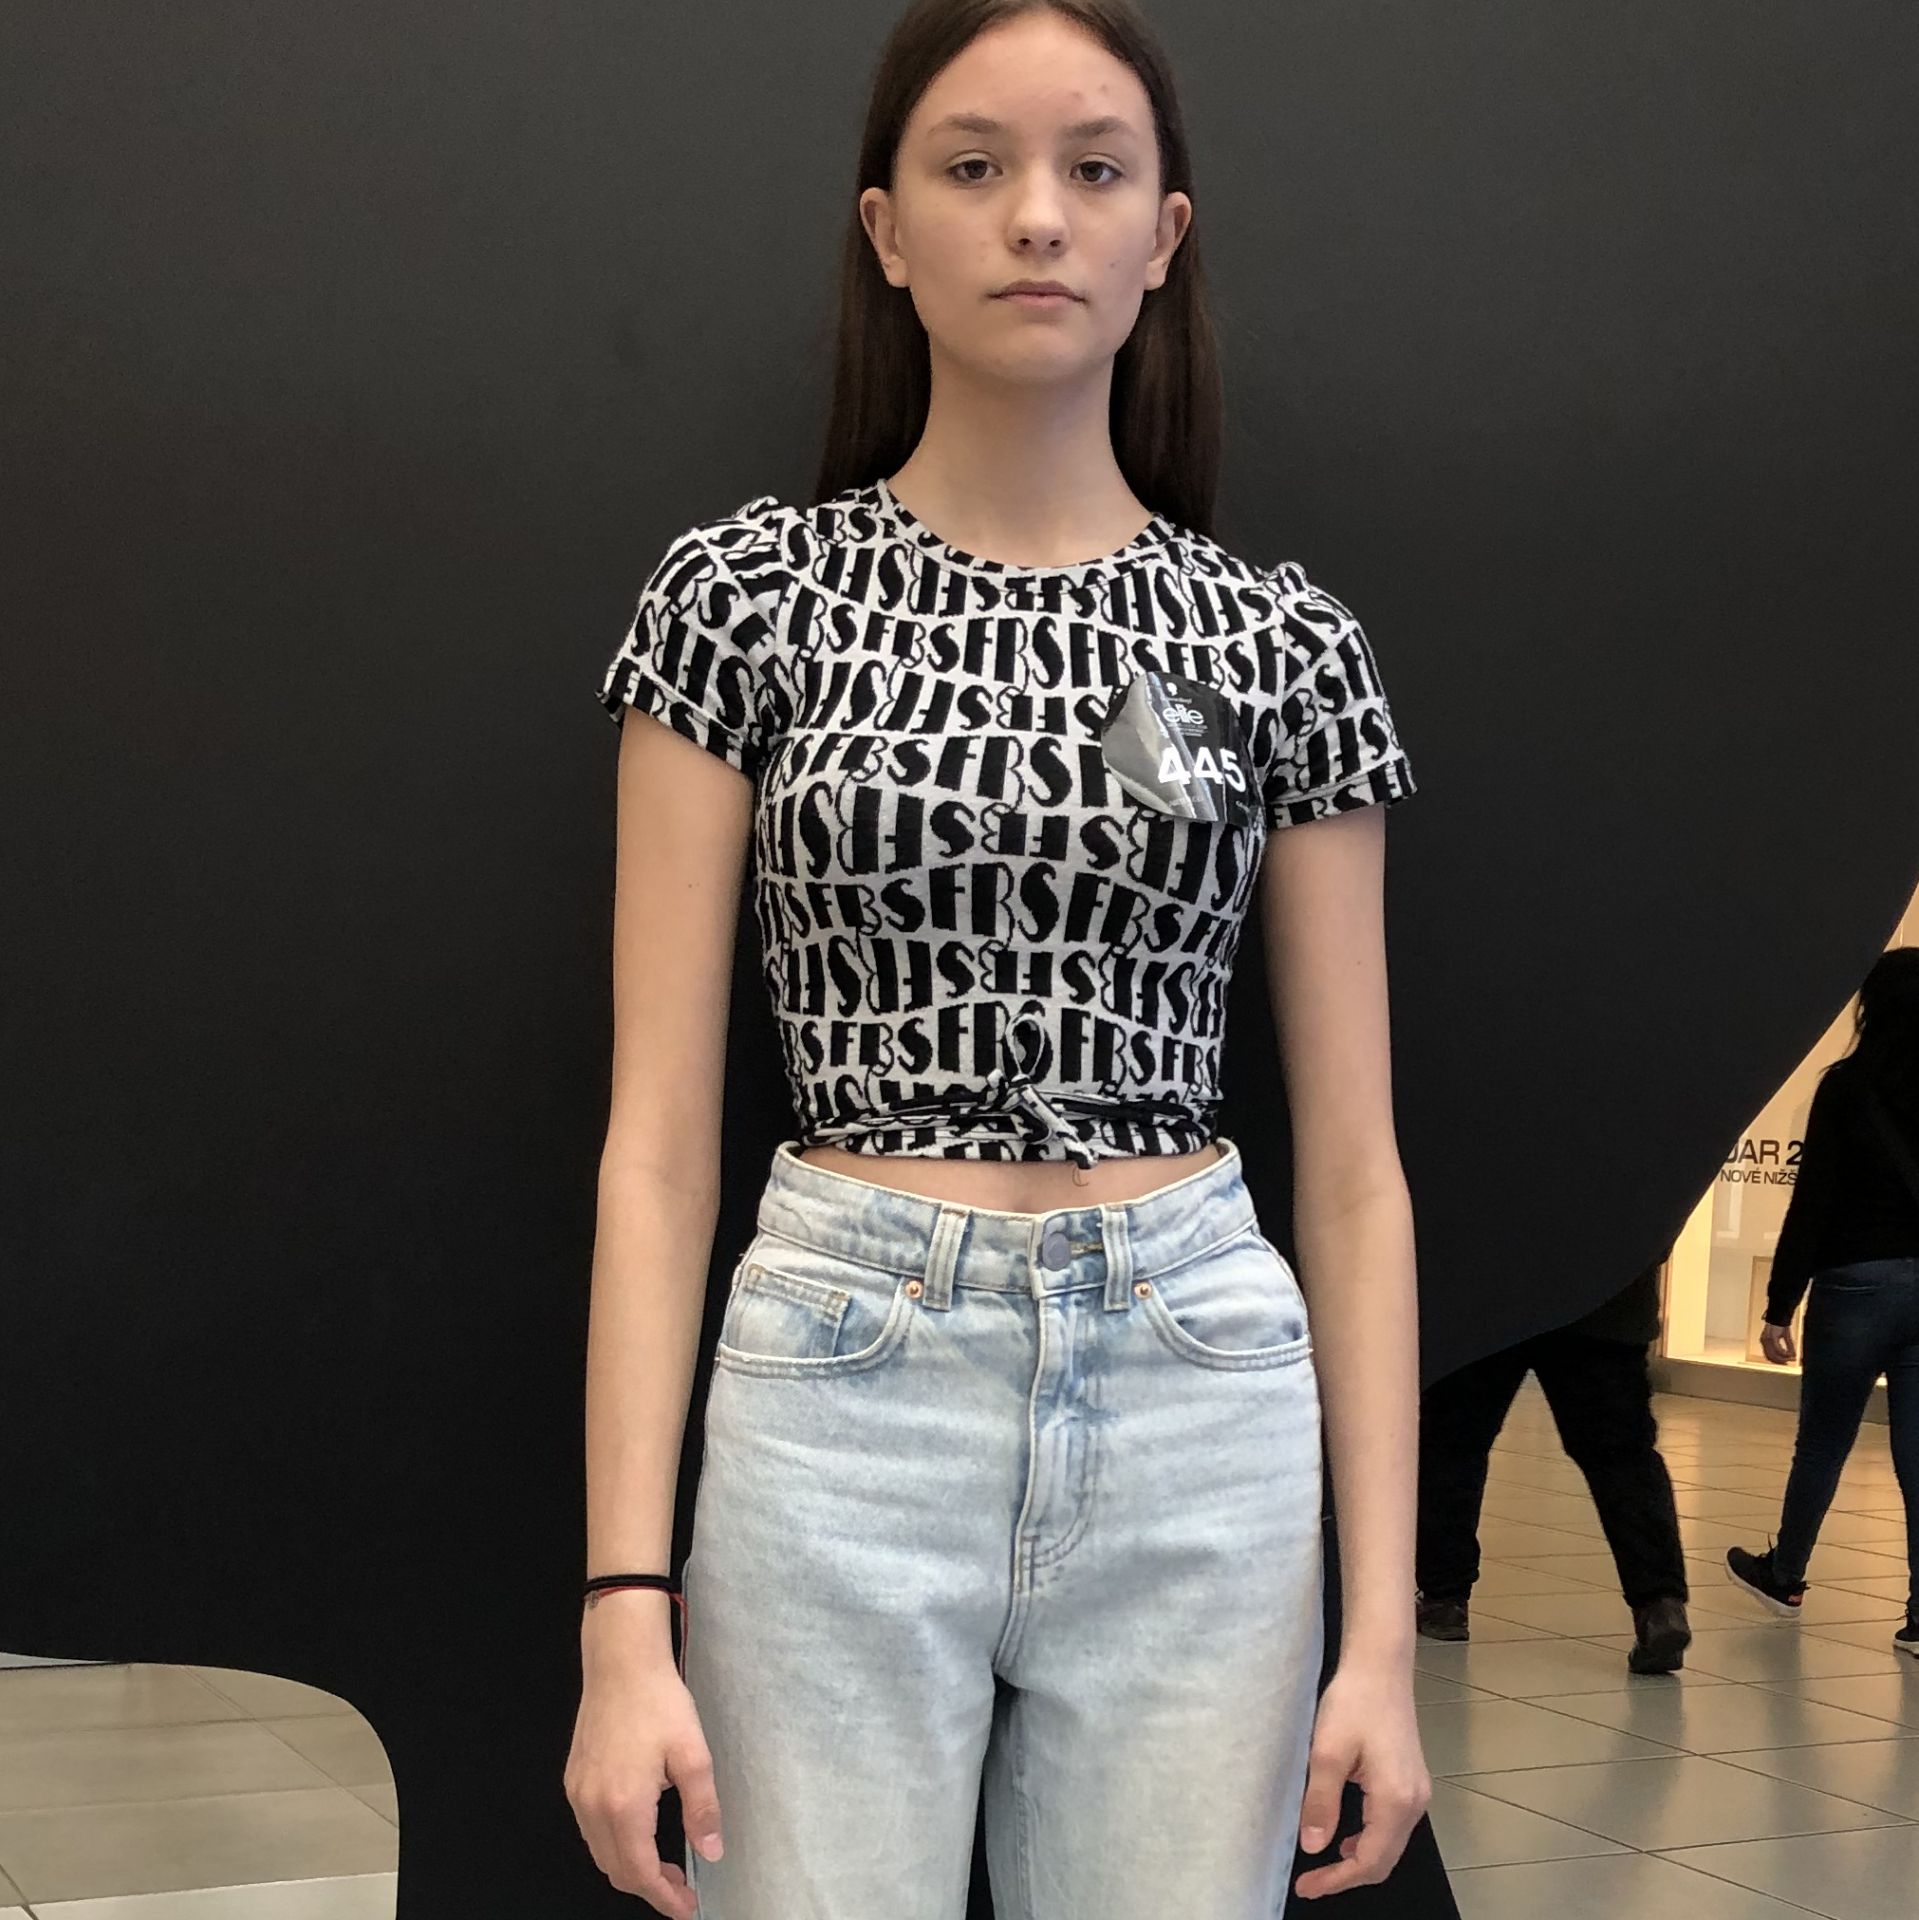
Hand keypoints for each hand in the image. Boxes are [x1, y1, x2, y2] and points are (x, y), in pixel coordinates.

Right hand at [565, 1660, 720, 1917]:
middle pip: (616, 1869)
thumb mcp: (693, 1754)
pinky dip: (614, 1844)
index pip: (640, 1872)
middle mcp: (592, 1806)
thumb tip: (711, 1852)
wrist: (620, 1662)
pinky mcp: (574, 1779)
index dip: (664, 1897)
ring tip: (664, 1864)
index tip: (687, 1908)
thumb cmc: (660, 1702)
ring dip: (630, 1867)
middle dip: (649, 1886)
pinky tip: (638, 1832)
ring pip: (600, 1852)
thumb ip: (702, 1808)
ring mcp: (578, 1793)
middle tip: (681, 1887)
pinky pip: (590, 1830)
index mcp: (624, 1805)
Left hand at [1293, 1654, 1431, 1897]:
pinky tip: (1347, 1835)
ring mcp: (1417, 1791)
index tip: (1306, 1886)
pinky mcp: (1411, 1780)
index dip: (1337, 1880)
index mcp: (1396, 1799)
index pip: (1369, 1860)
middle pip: (1384, 1859)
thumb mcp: (1327, 1751)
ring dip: (1359, 1859)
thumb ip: (1320, 1802)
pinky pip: (1392, 1825)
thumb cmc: (1354, 1701)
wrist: (1380, 1665)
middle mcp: (1414, 1801)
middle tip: (1311, 1881)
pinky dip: (1370, 1839)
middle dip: (1347, 1876)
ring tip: (1324, 1864)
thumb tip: (1313, 1847)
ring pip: (1389, 1844)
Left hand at [1760, 1319, 1796, 1364]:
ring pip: (1774, 1355)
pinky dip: (1785, 1353)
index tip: (1786, 1364)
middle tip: (1790, 1362)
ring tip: (1792, 1358)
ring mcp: (1766, 1340)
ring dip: (1783, 1358)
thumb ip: (1789, 1347)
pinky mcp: (1771, 1337)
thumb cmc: (1782, 1325)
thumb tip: (1794, 1356)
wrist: (1780, 1314)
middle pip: (1770, 1357)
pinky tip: (1790, 1354)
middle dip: (1781, 1361)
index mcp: (1764, 1342)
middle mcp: (1763, 1341)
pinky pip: (1778, 1350)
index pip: (1768, 1356)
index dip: (1777, 1362)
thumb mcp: (1786, 1337)